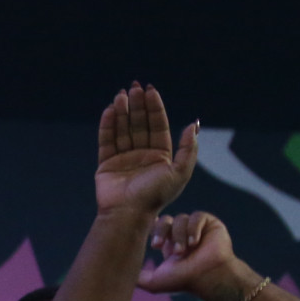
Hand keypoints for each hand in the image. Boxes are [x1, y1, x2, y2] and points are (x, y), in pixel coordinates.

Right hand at [95, 83, 198, 218]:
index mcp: (161, 155)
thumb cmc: (155, 195)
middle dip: (137, 105)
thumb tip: (193, 124)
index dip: (154, 107)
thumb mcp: (180, 172)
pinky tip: (109, 110)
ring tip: (120, 95)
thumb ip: (188, 149)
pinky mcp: (106, 164)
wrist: (128, 213)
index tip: (150, 91)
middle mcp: (142, 155)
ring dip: (121, 111)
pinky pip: (107, 141)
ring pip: (123, 129)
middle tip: (134, 87)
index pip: (158, 126)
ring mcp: (123, 159)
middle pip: (139, 124)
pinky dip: (107, 125)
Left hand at [138, 211, 238, 297]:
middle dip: (161, 231)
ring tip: (183, 251)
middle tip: (158, 246)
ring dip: (179, 235)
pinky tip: (195, 242)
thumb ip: (137, 277)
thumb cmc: (184, 281)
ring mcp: (195, 228)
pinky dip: (193, 228)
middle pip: (164, 220)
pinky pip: (197, 216)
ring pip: (180, 219)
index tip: (151, 242)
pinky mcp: (209, 223)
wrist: (209, 278)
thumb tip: (118, 273)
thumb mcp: (154, 281)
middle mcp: (181, 234)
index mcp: (168, 243)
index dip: (151, 228)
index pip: (155, 227)